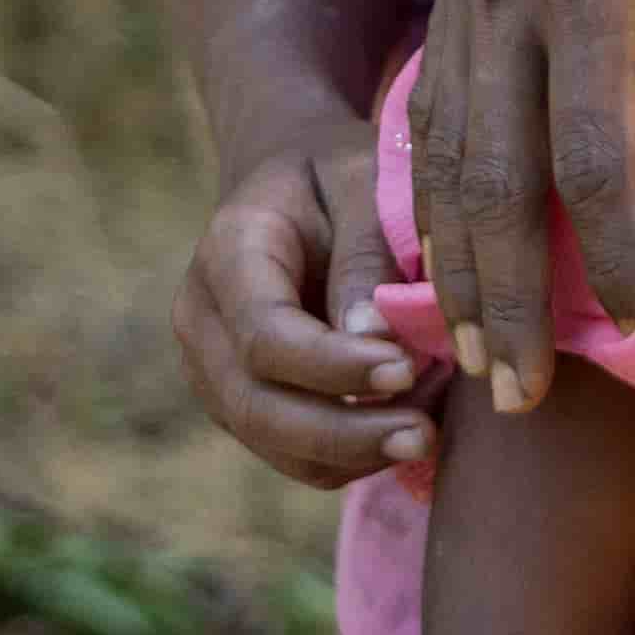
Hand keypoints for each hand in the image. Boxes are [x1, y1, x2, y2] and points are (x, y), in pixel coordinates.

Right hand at [176, 143, 426, 491]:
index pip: (265, 334)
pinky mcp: (245, 406)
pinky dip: (355, 456)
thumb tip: (377, 343)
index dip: (334, 366)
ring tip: (432, 421)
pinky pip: (296, 456)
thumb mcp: (362, 183)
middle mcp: (202, 321)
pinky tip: (410, 418)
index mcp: (226, 252)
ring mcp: (214, 371)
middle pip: (258, 407)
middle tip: (426, 434)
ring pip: (276, 446)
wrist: (295, 189)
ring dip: (357, 451)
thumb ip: (368, 255)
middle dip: (345, 434)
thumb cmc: (339, 177)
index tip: (408, 369)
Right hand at [416, 0, 634, 415]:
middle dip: (499, 298)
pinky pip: (427, 104)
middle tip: (505, 399)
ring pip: (441, 153)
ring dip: (449, 259)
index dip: (612, 256)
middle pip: (490, 183)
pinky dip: (425, 186)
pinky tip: (438, 234)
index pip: (589, 157)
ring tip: (458, 349)